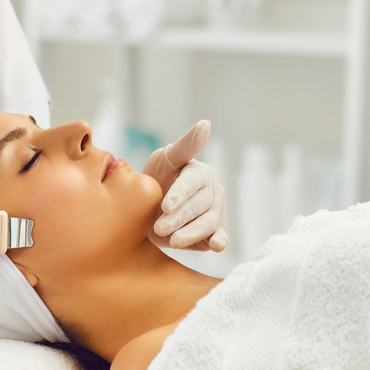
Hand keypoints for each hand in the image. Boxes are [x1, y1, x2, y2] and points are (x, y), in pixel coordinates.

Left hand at [142, 120, 228, 251]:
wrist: (150, 210)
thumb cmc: (158, 178)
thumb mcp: (165, 159)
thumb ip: (186, 145)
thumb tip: (207, 123)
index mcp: (200, 173)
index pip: (191, 183)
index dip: (179, 194)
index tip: (166, 205)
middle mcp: (212, 192)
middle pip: (198, 206)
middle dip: (178, 218)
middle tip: (159, 228)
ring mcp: (216, 212)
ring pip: (207, 224)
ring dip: (190, 233)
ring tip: (173, 241)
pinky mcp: (215, 232)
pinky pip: (219, 237)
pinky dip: (218, 242)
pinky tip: (214, 246)